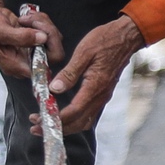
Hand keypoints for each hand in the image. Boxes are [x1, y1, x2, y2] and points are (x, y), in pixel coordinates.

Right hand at [0, 0, 61, 81]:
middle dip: (47, 32)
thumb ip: (20, 37)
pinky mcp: (35, 38)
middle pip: (54, 53)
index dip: (48, 51)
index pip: (44, 68)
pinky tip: (27, 19)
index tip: (41, 34)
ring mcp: (31, 49)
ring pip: (53, 39)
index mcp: (15, 65)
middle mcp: (25, 60)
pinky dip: (41, 21)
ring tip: (25, 19)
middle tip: (33, 22)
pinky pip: (48, 30)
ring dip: (42, 24)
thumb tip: (42, 39)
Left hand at [37, 14, 145, 135]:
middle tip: (36, 127)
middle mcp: (101, 95)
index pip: (74, 111)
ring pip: (84, 121)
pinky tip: (63, 115)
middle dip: (57, 128)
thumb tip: (54, 89)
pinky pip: (88, 114)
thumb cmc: (105, 40)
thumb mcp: (84, 52)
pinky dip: (74, 120)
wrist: (127, 36)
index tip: (39, 119)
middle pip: (78, 123)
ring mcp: (103, 96)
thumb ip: (69, 72)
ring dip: (65, 126)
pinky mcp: (103, 93)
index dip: (55, 118)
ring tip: (47, 123)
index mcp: (95, 85)